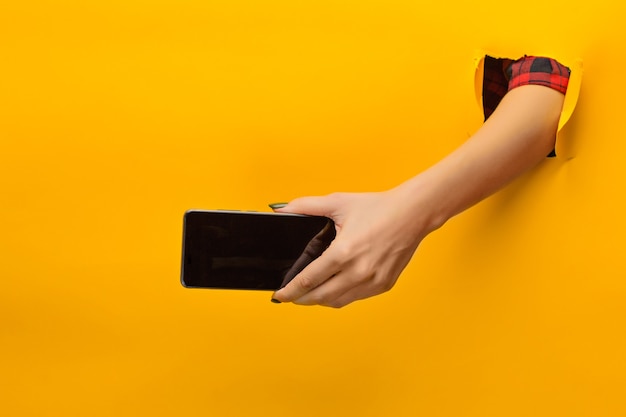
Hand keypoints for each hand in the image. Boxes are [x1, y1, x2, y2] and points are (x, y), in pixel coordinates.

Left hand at [271, 190, 430, 307]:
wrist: (413, 213)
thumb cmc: (377, 207)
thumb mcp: (338, 202)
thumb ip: (305, 206)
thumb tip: (281, 208)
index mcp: (344, 252)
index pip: (308, 280)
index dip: (290, 290)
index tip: (278, 294)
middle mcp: (358, 271)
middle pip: (320, 297)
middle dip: (301, 299)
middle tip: (289, 297)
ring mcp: (373, 281)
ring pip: (337, 302)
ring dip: (320, 301)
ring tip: (308, 295)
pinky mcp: (384, 285)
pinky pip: (355, 298)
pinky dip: (340, 297)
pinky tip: (332, 289)